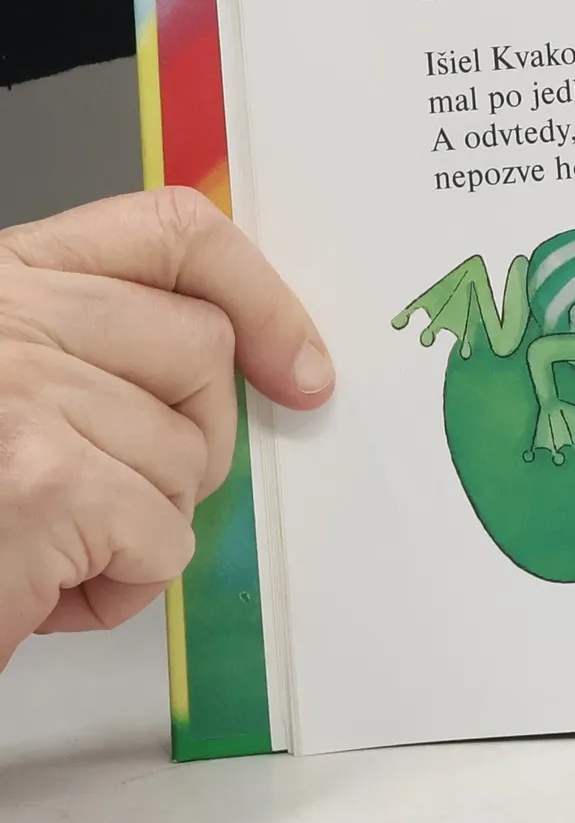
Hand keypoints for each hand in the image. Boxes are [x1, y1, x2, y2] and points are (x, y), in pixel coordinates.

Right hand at [0, 188, 332, 668]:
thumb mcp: (10, 382)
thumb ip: (97, 348)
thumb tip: (248, 359)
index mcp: (2, 280)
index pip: (171, 231)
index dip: (259, 297)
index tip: (298, 368)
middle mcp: (8, 319)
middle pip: (203, 351)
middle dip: (190, 441)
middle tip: (116, 494)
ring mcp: (23, 397)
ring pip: (188, 455)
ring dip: (144, 526)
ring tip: (54, 547)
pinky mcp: (44, 486)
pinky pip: (164, 537)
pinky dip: (122, 586)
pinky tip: (47, 592)